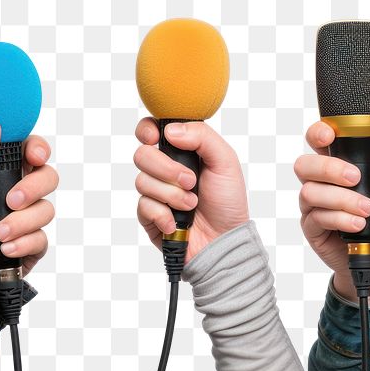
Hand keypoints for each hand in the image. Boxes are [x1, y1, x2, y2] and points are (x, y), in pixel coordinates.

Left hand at [0, 122, 57, 273]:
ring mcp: (29, 218)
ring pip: (46, 210)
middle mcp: (21, 193)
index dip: (39, 149)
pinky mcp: (33, 243)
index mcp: (4, 173)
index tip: (35, 156)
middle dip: (32, 189)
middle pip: (48, 178)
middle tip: (11, 201)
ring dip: (21, 222)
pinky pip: (42, 239)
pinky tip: (6, 247)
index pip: (33, 152)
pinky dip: (23, 243)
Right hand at [134, 118, 249, 261]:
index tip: (155, 138)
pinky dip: (163, 214)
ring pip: (142, 181)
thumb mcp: (225, 161)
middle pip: (142, 155)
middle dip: (167, 169)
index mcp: (181, 151)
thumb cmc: (227, 201)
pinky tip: (177, 221)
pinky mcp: (149, 215)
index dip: (146, 130)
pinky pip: (143, 206)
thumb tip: (170, 130)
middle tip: (190, 181)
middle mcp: (164, 169)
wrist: (224, 240)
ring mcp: (155, 192)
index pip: (150, 130)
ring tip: (191, 204)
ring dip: (171, 194)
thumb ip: (202, 136)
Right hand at [296, 116, 369, 304]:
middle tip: (355, 178)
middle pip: (304, 164)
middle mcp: (319, 182)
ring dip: (342, 199)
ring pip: (309, 192)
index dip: (317, 133)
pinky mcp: (312, 228)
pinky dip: (341, 219)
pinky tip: (358, 223)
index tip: (330, 134)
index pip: (315, 140)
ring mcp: (312, 206)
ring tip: (367, 209)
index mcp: (334, 163)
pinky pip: (317, 218)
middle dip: (329, 169)